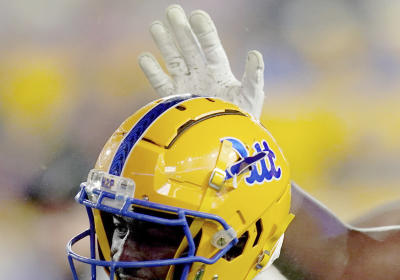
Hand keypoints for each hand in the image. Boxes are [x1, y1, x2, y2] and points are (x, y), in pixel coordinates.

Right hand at [138, 4, 264, 118]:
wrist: (226, 146)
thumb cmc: (242, 121)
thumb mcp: (251, 97)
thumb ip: (253, 76)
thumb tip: (255, 54)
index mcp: (220, 72)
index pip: (211, 46)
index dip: (204, 31)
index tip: (196, 15)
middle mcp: (201, 76)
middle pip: (189, 48)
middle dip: (181, 30)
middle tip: (172, 10)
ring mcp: (187, 87)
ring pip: (173, 60)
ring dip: (165, 44)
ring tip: (156, 26)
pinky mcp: (175, 101)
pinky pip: (161, 83)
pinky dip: (152, 71)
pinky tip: (144, 57)